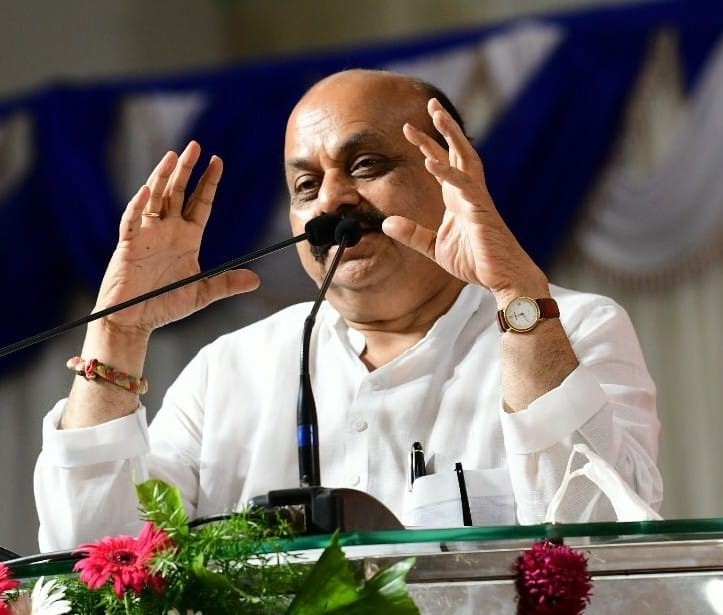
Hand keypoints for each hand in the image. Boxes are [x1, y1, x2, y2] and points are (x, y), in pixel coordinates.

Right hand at [93, 141, 259, 337]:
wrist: (134, 321)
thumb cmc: (163, 305)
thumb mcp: (200, 293)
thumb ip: (226, 284)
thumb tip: (256, 280)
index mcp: (187, 238)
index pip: (200, 203)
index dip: (209, 183)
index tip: (218, 161)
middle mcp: (167, 230)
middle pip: (178, 193)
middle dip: (187, 169)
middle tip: (196, 146)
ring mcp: (147, 234)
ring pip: (155, 198)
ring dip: (163, 177)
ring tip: (173, 156)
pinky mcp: (128, 244)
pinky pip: (132, 220)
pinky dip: (138, 205)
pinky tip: (147, 191)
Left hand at [382, 98, 547, 304]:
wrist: (503, 278)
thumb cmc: (475, 261)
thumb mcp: (435, 248)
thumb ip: (412, 234)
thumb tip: (386, 223)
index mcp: (458, 198)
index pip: (442, 164)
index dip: (426, 145)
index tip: (408, 128)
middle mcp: (468, 193)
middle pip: (457, 151)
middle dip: (444, 127)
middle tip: (430, 104)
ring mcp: (477, 199)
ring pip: (465, 158)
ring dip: (452, 135)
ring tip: (437, 115)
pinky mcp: (482, 212)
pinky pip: (464, 187)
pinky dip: (447, 172)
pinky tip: (430, 161)